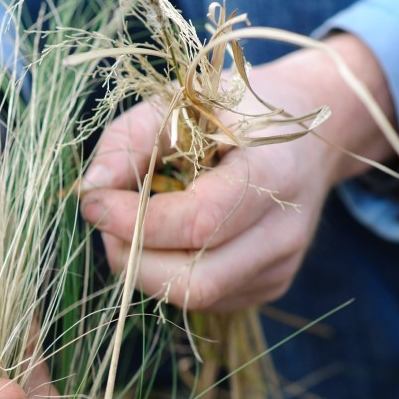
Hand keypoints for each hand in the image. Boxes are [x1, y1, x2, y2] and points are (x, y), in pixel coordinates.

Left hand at [81, 34, 394, 311]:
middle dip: (133, 259)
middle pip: (195, 281)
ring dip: (144, 268)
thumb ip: (129, 140)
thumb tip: (90, 190)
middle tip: (106, 222)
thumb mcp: (181, 101)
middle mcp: (283, 232)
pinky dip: (168, 273)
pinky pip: (205, 298)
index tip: (94, 203)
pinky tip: (165, 237)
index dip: (135, 221)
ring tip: (131, 226)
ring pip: (194, 297)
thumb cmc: (236, 112)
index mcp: (273, 172)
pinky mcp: (269, 285)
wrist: (308, 137)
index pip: (198, 223)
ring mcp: (280, 267)